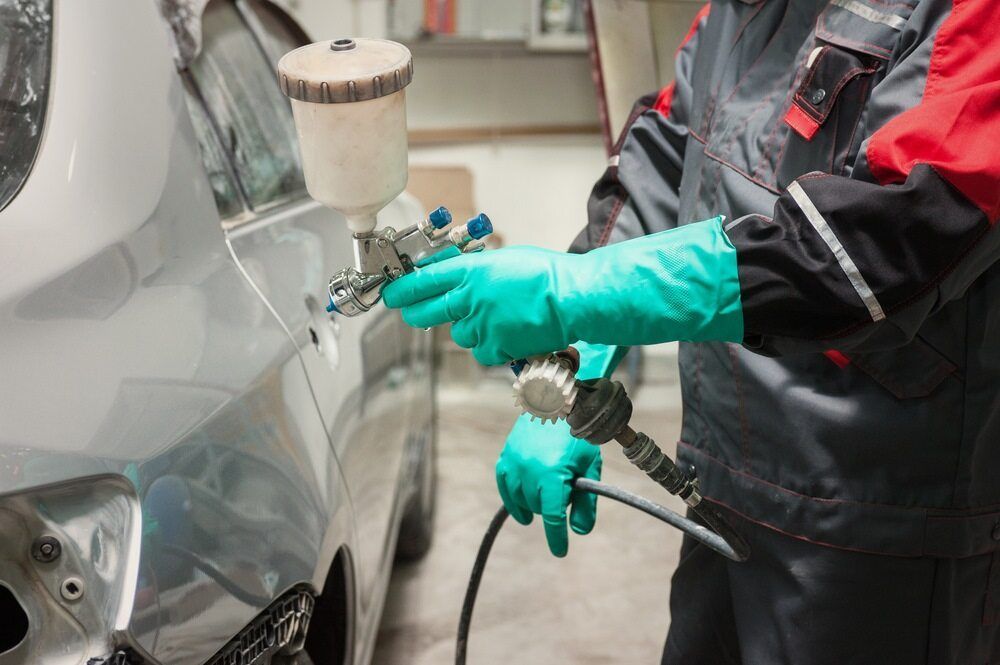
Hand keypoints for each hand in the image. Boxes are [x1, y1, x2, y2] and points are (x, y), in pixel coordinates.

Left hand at [382, 217, 744, 364]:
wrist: (573, 298)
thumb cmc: (546, 274)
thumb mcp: (505, 259)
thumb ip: (477, 268)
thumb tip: (455, 272)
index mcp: (471, 271)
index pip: (423, 281)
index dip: (402, 289)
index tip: (391, 294)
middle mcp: (470, 298)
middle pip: (427, 312)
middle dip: (416, 313)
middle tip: (413, 312)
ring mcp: (482, 324)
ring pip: (459, 335)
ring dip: (469, 330)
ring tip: (493, 320)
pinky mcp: (497, 346)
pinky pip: (482, 352)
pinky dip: (491, 347)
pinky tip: (507, 335)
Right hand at [496, 413, 600, 556]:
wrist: (556, 402)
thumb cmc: (578, 436)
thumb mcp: (589, 467)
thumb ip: (586, 501)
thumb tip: (579, 532)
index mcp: (553, 474)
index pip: (553, 516)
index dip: (557, 538)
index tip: (560, 552)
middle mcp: (529, 471)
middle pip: (539, 508)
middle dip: (552, 509)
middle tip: (566, 496)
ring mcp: (514, 463)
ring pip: (522, 500)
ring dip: (534, 506)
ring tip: (546, 501)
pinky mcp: (505, 457)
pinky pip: (505, 487)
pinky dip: (513, 501)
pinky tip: (523, 512)